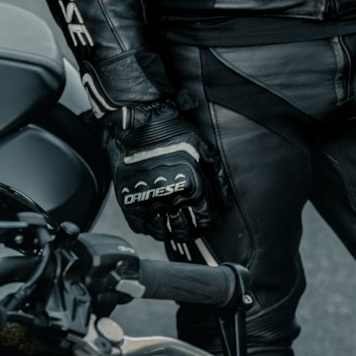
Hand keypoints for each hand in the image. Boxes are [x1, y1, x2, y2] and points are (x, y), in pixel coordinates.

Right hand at [105, 101, 231, 240]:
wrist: (140, 122)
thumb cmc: (174, 132)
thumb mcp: (203, 149)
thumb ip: (217, 177)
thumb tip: (226, 204)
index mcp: (192, 187)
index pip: (206, 220)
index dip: (208, 224)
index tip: (207, 222)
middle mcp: (170, 198)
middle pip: (184, 231)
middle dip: (190, 232)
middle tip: (190, 228)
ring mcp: (148, 201)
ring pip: (162, 232)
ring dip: (170, 233)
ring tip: (172, 227)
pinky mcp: (129, 201)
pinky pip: (140, 227)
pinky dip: (149, 228)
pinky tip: (154, 221)